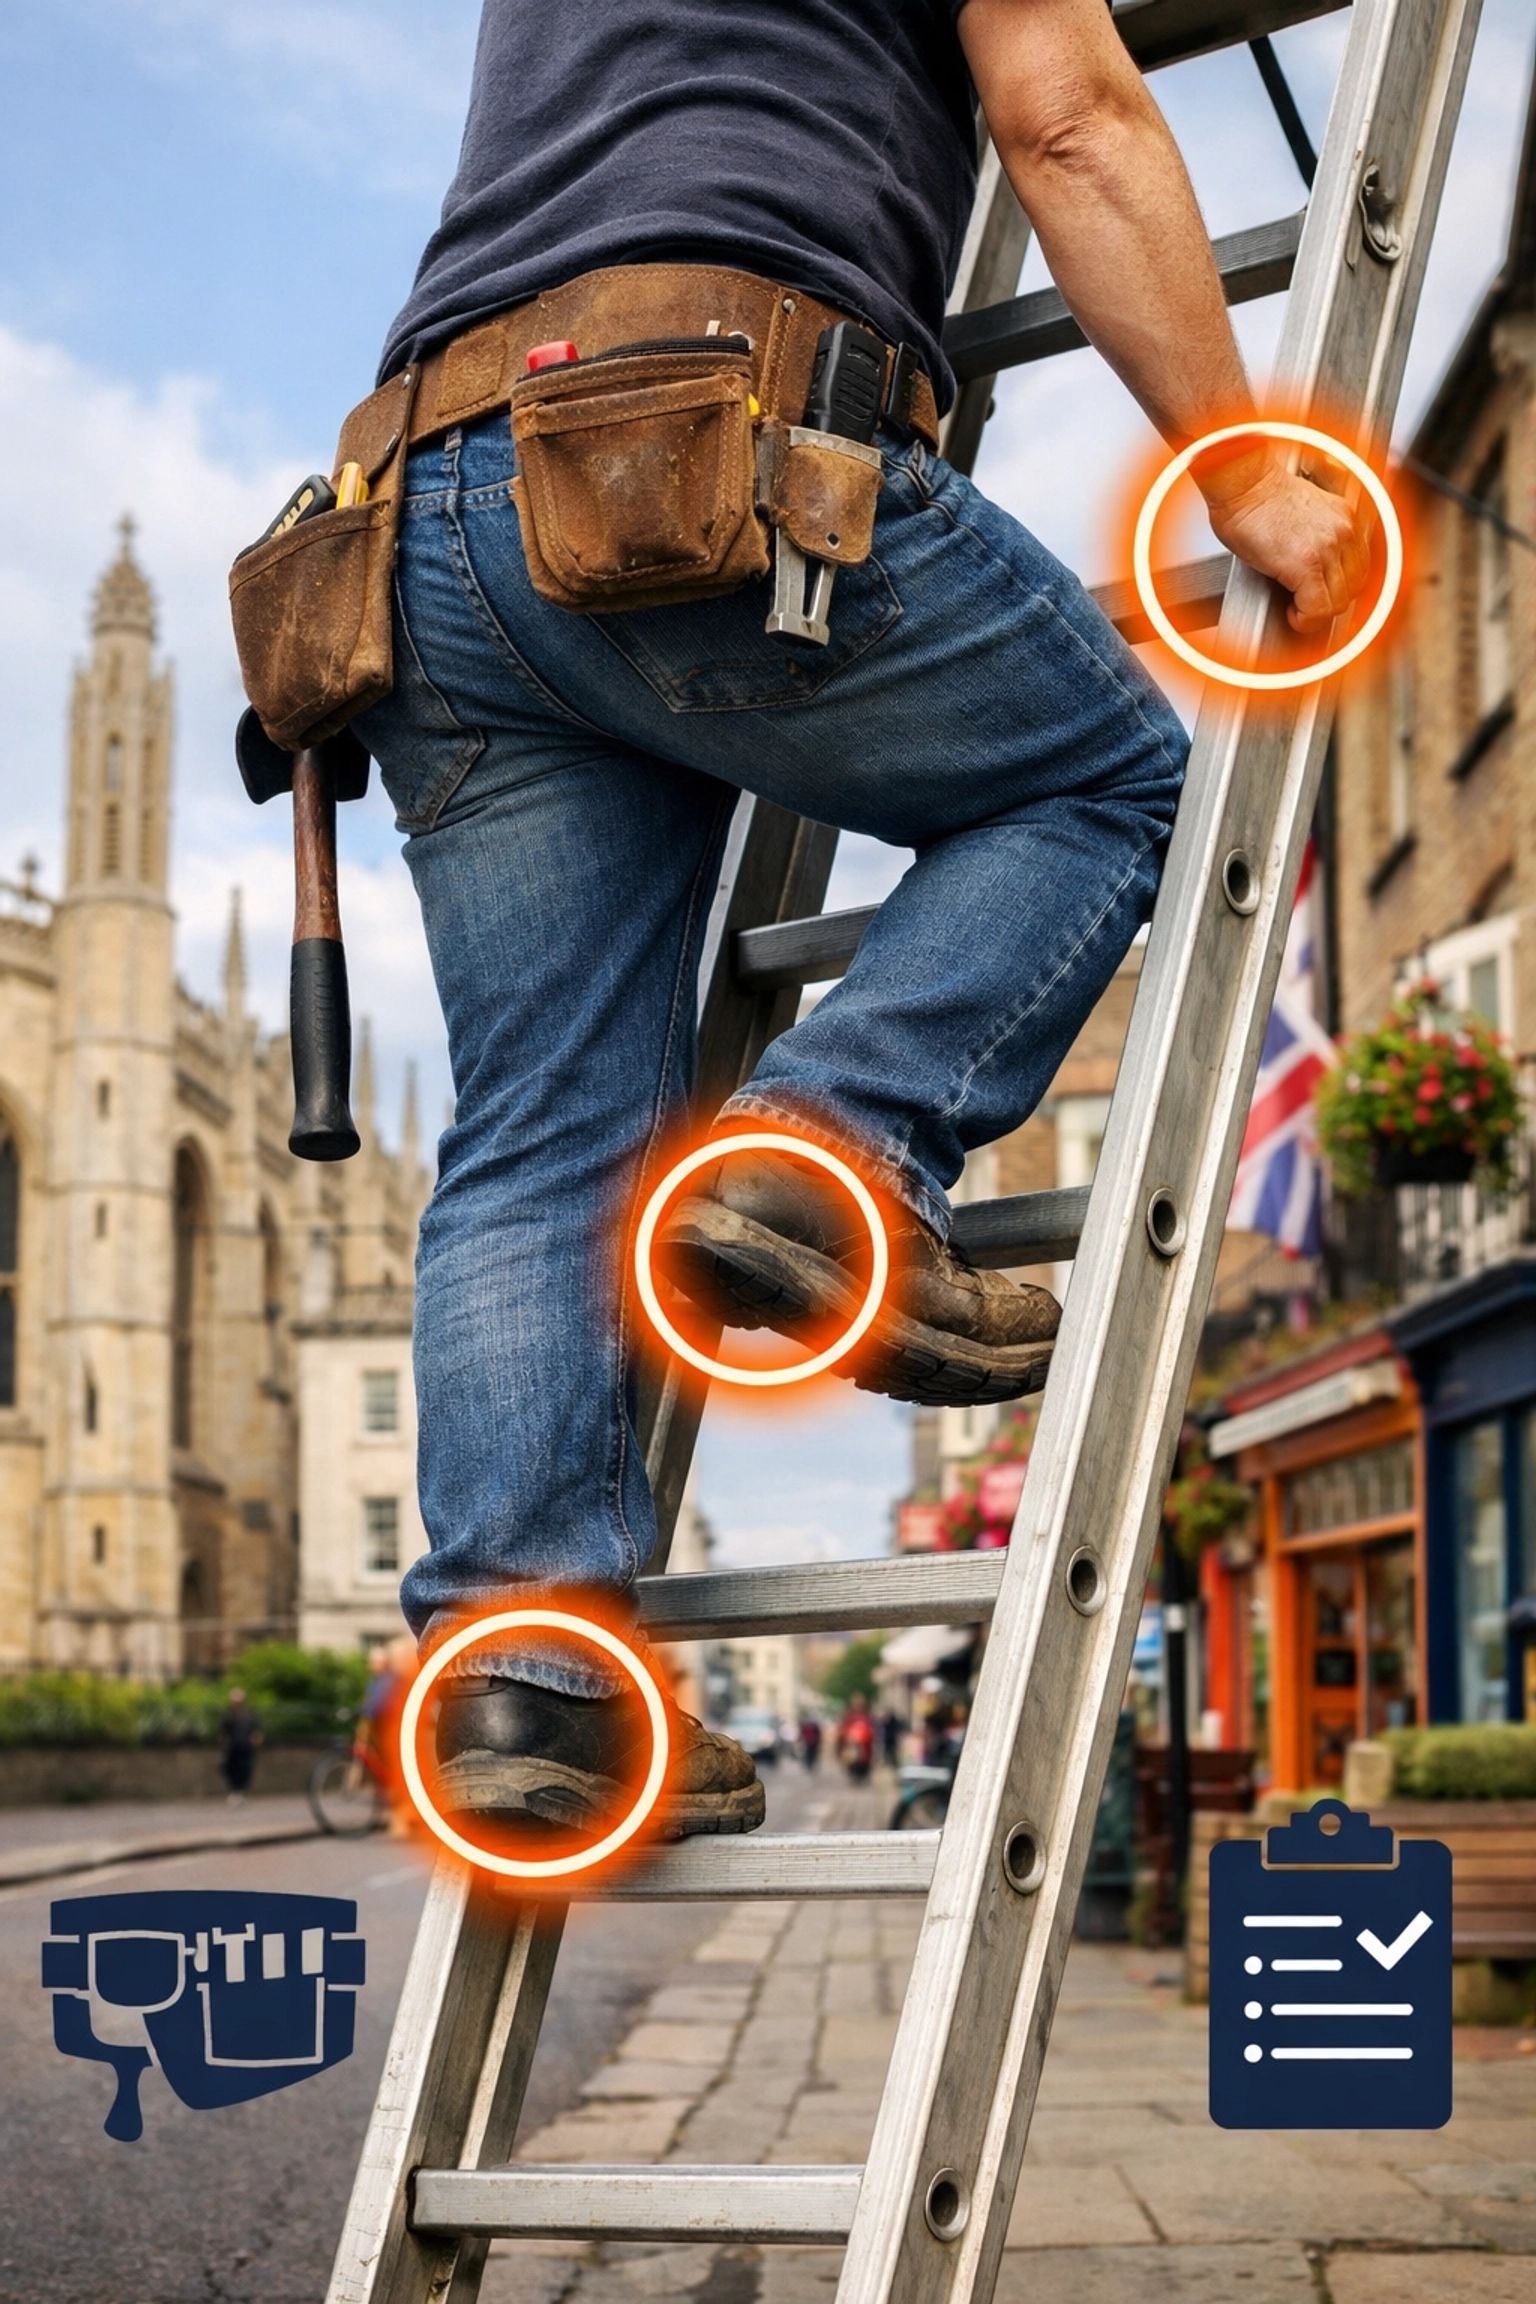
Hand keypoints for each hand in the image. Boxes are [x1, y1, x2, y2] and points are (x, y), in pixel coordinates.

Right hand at [1197, 444, 1373, 636]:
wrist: (1245, 485)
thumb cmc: (1259, 497)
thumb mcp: (1303, 513)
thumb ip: (1316, 538)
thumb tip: (1310, 570)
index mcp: (1344, 519)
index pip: (1360, 567)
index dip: (1340, 588)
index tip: (1323, 594)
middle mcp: (1342, 533)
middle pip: (1353, 588)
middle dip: (1330, 602)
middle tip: (1307, 604)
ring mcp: (1327, 549)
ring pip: (1337, 603)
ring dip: (1316, 613)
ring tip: (1297, 608)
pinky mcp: (1307, 565)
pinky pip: (1317, 609)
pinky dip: (1305, 619)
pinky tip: (1292, 613)